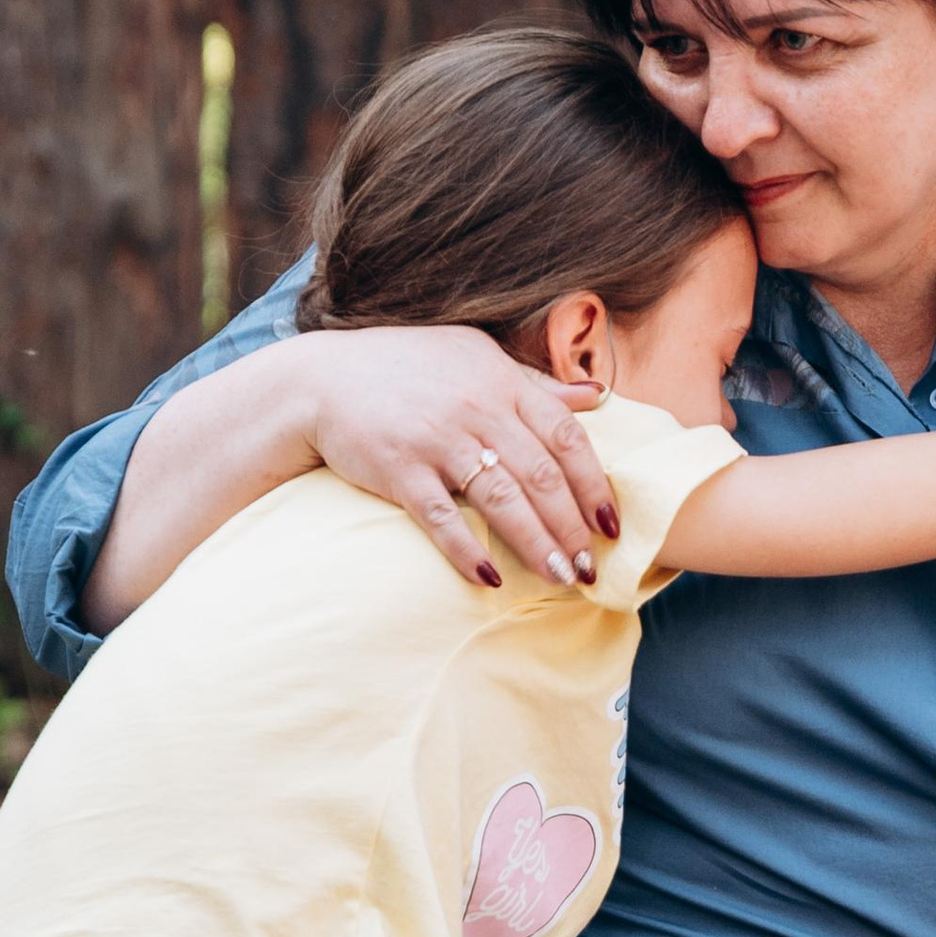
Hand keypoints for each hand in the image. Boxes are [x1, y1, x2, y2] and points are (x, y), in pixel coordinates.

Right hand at [298, 326, 618, 596]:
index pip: (565, 435)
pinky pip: (441, 518)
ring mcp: (437, 439)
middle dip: (572, 526)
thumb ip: (536, 383)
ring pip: (502, 499)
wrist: (323, 379)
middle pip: (541, 475)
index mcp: (501, 382)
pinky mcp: (399, 468)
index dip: (594, 483)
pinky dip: (466, 550)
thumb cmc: (407, 368)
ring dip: (536, 543)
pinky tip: (489, 579)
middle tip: (590, 566)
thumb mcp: (476, 357)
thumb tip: (598, 396)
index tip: (612, 523)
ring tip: (560, 578)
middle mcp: (476, 409)